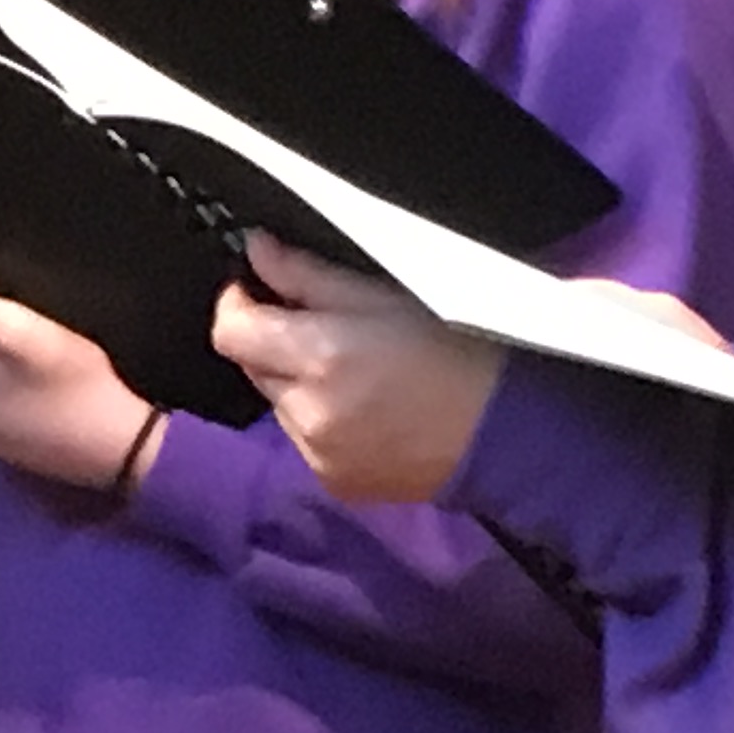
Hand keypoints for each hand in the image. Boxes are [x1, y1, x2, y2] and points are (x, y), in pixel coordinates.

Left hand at [213, 234, 505, 502]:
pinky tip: (363, 411)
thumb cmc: (454, 351)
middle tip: (323, 330)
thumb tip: (256, 250)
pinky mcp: (333, 482)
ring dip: (297, 384)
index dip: (237, 305)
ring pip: (277, 404)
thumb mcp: (384, 295)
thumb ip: (308, 275)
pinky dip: (318, 421)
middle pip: (253, 366)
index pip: (230, 331)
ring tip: (354, 374)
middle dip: (274, 343)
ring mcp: (317, 454)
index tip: (255, 290)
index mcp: (319, 357)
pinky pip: (302, 441)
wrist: (502, 432)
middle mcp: (308, 412)